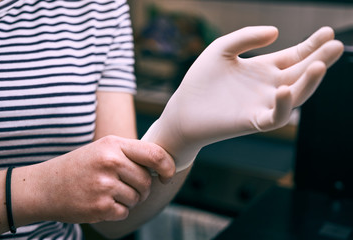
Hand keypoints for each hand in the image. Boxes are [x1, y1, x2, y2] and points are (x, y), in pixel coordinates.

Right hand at [12, 136, 174, 224]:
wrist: (45, 186)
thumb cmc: (80, 166)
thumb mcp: (103, 149)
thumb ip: (131, 154)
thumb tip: (162, 166)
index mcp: (113, 144)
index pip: (154, 154)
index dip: (168, 166)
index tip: (166, 175)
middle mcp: (110, 162)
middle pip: (146, 180)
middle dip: (141, 187)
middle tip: (123, 186)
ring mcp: (105, 185)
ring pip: (137, 198)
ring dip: (128, 200)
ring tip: (107, 192)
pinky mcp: (100, 206)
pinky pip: (125, 212)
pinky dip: (117, 211)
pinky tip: (101, 202)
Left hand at [143, 26, 343, 170]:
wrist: (183, 110)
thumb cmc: (200, 81)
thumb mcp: (221, 49)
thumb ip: (245, 37)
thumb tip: (276, 32)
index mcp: (262, 69)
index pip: (293, 56)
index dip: (311, 45)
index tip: (327, 32)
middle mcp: (267, 87)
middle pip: (300, 73)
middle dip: (319, 60)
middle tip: (337, 46)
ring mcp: (262, 104)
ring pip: (295, 95)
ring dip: (309, 82)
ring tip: (319, 65)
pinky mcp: (253, 121)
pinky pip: (275, 116)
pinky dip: (283, 105)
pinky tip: (284, 89)